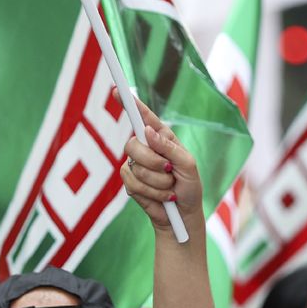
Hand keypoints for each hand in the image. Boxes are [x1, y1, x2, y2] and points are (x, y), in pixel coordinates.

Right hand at [120, 100, 203, 229]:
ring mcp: (136, 164)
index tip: (116, 90)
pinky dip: (151, 192)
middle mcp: (146, 148)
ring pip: (135, 166)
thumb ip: (169, 148)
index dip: (130, 103)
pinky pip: (132, 183)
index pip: (144, 117)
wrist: (182, 217)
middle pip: (133, 144)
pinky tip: (162, 196)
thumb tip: (147, 131)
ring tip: (169, 188)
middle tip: (169, 172)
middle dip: (153, 162)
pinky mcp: (130, 181)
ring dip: (157, 182)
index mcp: (162, 138)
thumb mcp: (188, 166)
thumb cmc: (189, 188)